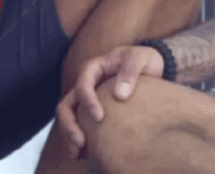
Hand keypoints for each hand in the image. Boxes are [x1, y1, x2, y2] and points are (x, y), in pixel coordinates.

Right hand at [54, 44, 164, 158]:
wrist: (147, 65)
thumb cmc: (141, 59)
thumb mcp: (139, 58)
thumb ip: (130, 72)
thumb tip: (120, 95)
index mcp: (92, 69)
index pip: (82, 86)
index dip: (87, 102)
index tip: (100, 117)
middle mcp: (85, 85)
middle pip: (66, 105)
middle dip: (69, 125)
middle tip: (81, 141)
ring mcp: (86, 99)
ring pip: (69, 118)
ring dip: (70, 136)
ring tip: (78, 154)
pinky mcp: (91, 111)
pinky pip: (79, 125)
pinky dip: (78, 139)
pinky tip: (85, 155)